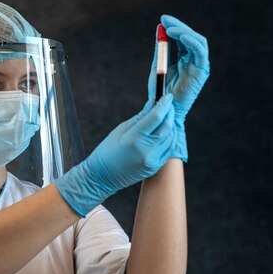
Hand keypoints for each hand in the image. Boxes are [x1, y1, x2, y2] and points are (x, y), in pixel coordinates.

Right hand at [54, 94, 175, 216]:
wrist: (102, 177)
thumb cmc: (107, 152)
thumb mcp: (120, 130)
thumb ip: (139, 117)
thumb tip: (152, 104)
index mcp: (134, 138)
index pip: (156, 117)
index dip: (164, 104)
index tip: (167, 96)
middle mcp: (146, 150)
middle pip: (167, 127)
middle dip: (169, 114)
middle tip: (168, 105)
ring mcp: (152, 160)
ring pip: (170, 138)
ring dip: (170, 126)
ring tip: (166, 117)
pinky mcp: (154, 167)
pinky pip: (168, 149)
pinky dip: (168, 138)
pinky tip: (164, 132)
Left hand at [147, 15, 210, 161]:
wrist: (164, 110)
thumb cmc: (161, 91)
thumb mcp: (157, 65)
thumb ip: (160, 49)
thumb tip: (159, 28)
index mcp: (184, 58)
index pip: (182, 37)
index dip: (174, 26)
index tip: (162, 19)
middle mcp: (194, 60)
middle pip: (190, 36)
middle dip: (178, 25)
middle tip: (165, 19)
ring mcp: (199, 65)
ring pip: (197, 41)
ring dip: (184, 32)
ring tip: (170, 28)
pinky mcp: (202, 72)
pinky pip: (201, 53)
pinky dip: (192, 42)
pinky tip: (181, 37)